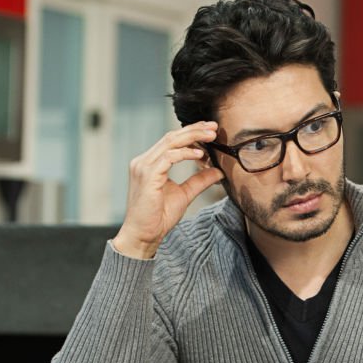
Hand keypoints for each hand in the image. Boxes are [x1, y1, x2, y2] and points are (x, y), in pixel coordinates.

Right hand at [112, 122, 224, 258]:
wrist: (143, 235)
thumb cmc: (159, 216)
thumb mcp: (185, 194)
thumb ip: (200, 180)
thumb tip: (218, 171)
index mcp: (150, 163)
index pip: (171, 140)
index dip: (191, 132)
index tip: (210, 129)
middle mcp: (143, 161)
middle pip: (171, 137)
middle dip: (195, 130)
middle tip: (214, 127)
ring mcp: (143, 167)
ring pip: (170, 143)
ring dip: (193, 137)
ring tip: (211, 136)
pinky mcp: (147, 175)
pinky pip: (168, 157)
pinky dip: (185, 153)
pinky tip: (200, 154)